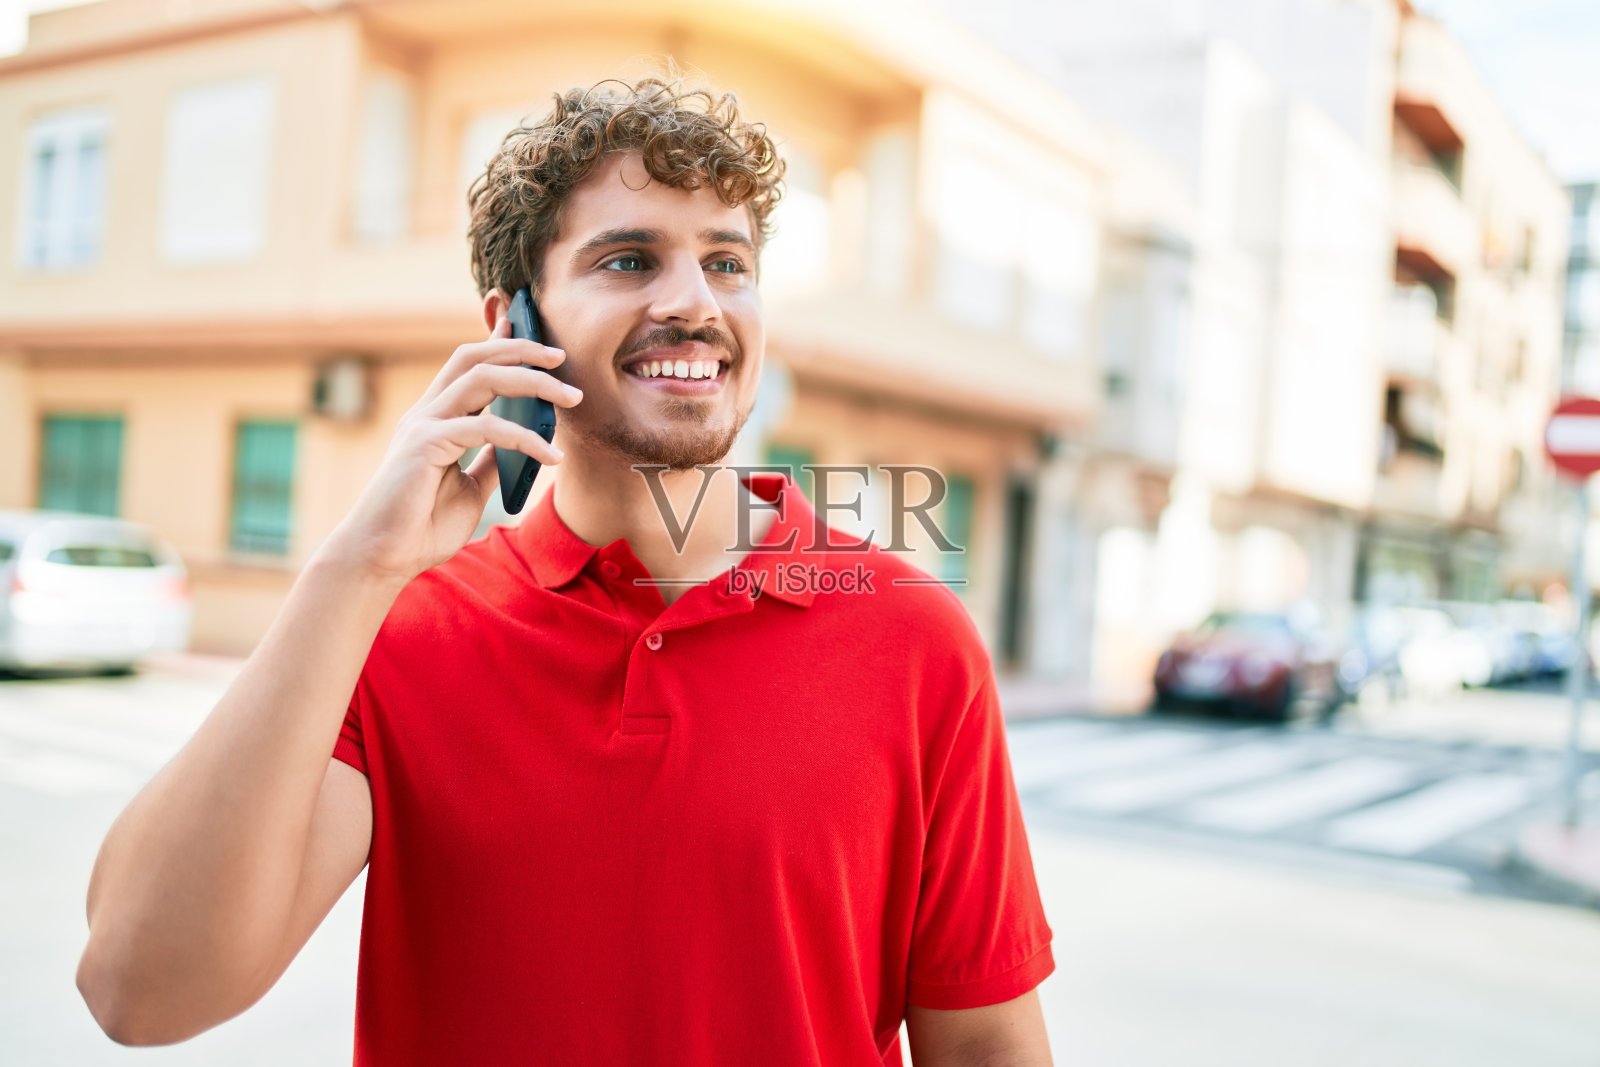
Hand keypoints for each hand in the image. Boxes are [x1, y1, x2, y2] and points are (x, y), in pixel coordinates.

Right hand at [318, 316, 582, 584]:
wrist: (383, 559)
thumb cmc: (421, 527)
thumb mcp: (471, 488)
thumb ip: (492, 461)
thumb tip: (524, 445)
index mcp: (435, 418)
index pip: (469, 366)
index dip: (499, 341)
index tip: (531, 327)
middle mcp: (427, 412)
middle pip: (475, 358)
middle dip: (521, 349)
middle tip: (562, 358)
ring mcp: (423, 424)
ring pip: (482, 378)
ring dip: (532, 381)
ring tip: (570, 398)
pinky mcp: (425, 445)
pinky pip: (485, 428)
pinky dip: (525, 438)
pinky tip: (552, 457)